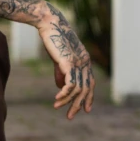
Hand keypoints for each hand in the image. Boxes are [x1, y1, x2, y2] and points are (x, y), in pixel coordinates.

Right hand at [37, 3, 94, 119]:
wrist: (49, 24)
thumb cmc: (53, 39)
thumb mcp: (58, 58)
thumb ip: (61, 72)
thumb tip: (62, 88)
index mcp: (85, 61)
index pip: (90, 83)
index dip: (89, 97)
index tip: (85, 109)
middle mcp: (85, 63)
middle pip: (86, 89)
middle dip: (78, 104)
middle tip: (71, 116)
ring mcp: (78, 63)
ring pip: (77, 89)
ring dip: (67, 101)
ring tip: (56, 107)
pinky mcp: (69, 63)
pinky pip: (70, 84)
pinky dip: (64, 94)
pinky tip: (57, 99)